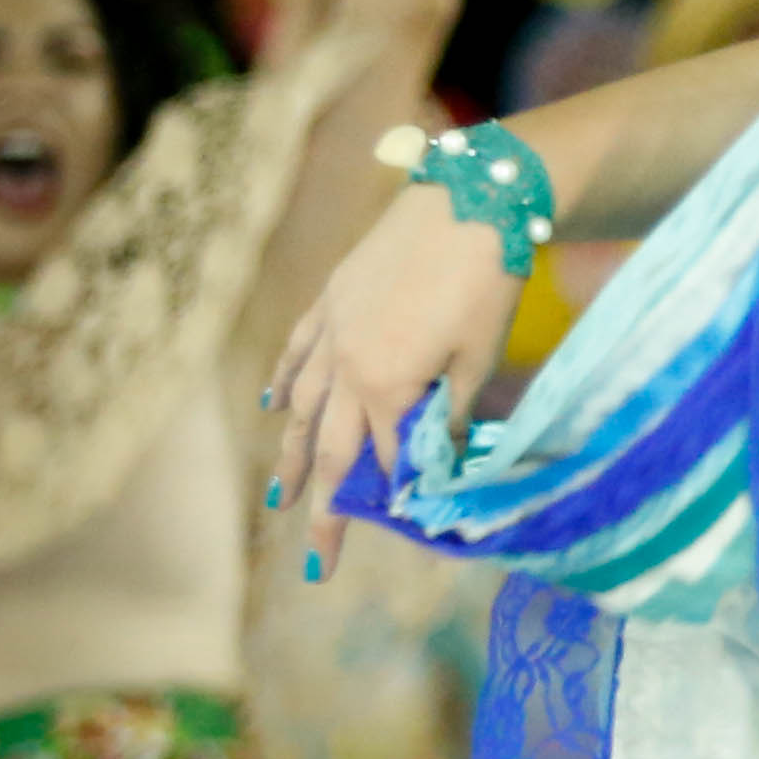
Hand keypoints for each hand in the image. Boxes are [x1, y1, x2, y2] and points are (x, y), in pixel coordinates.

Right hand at [265, 182, 524, 575]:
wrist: (469, 199)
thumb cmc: (487, 280)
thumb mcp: (480, 357)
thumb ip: (454, 414)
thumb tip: (442, 460)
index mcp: (386, 385)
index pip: (382, 459)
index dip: (386, 498)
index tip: (390, 535)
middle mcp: (346, 364)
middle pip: (327, 447)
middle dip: (322, 506)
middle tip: (314, 559)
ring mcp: (331, 329)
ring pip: (300, 405)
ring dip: (290, 453)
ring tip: (280, 496)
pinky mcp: (331, 297)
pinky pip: (297, 351)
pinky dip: (283, 381)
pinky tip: (271, 405)